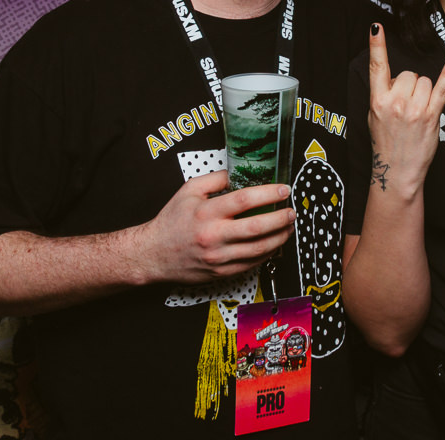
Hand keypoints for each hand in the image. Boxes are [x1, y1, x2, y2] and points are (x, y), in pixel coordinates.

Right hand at [132, 169, 293, 284]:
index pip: (244, 200)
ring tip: (288, 227)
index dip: (268, 194)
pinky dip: (267, 253)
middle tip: (291, 211)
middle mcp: (214, 236)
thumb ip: (215, 179)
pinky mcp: (222, 272)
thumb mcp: (189, 191)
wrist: (153, 255)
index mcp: (206, 213)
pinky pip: (252, 263)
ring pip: (259, 249)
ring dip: (280, 237)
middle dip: (281, 218)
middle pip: (257, 227)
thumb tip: (240, 172)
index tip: (283, 189)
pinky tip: (274, 243)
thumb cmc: (171, 221)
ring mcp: (219, 257)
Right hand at [367, 23, 444, 195]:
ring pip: (423, 80)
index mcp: (377, 101)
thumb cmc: (385, 144)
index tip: (376, 26)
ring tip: (416, 112)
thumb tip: (396, 78)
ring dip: (423, 91)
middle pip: (408, 73)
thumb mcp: (374, 117)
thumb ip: (382, 95)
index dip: (376, 45)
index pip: (377, 67)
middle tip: (406, 107)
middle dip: (409, 85)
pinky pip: (442, 88)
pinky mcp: (432, 116)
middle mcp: (396, 102)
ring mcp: (415, 109)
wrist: (396, 172)